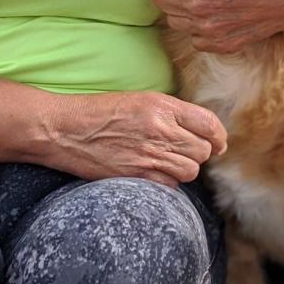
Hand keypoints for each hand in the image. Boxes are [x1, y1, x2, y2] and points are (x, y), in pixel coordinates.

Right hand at [46, 92, 226, 187]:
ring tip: (169, 161)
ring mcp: (149, 154)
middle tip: (186, 151)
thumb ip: (170, 113)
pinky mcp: (137, 175)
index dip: (218, 136)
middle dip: (200, 152)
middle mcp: (160, 129)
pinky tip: (154, 171)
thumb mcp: (139, 100)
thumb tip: (200, 130)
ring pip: (191, 170)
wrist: (64, 129)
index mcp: (162, 106)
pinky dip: (168, 181)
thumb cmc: (99, 112)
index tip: (217, 141)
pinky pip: (171, 184)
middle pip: (203, 150)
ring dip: (185, 168)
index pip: (209, 123)